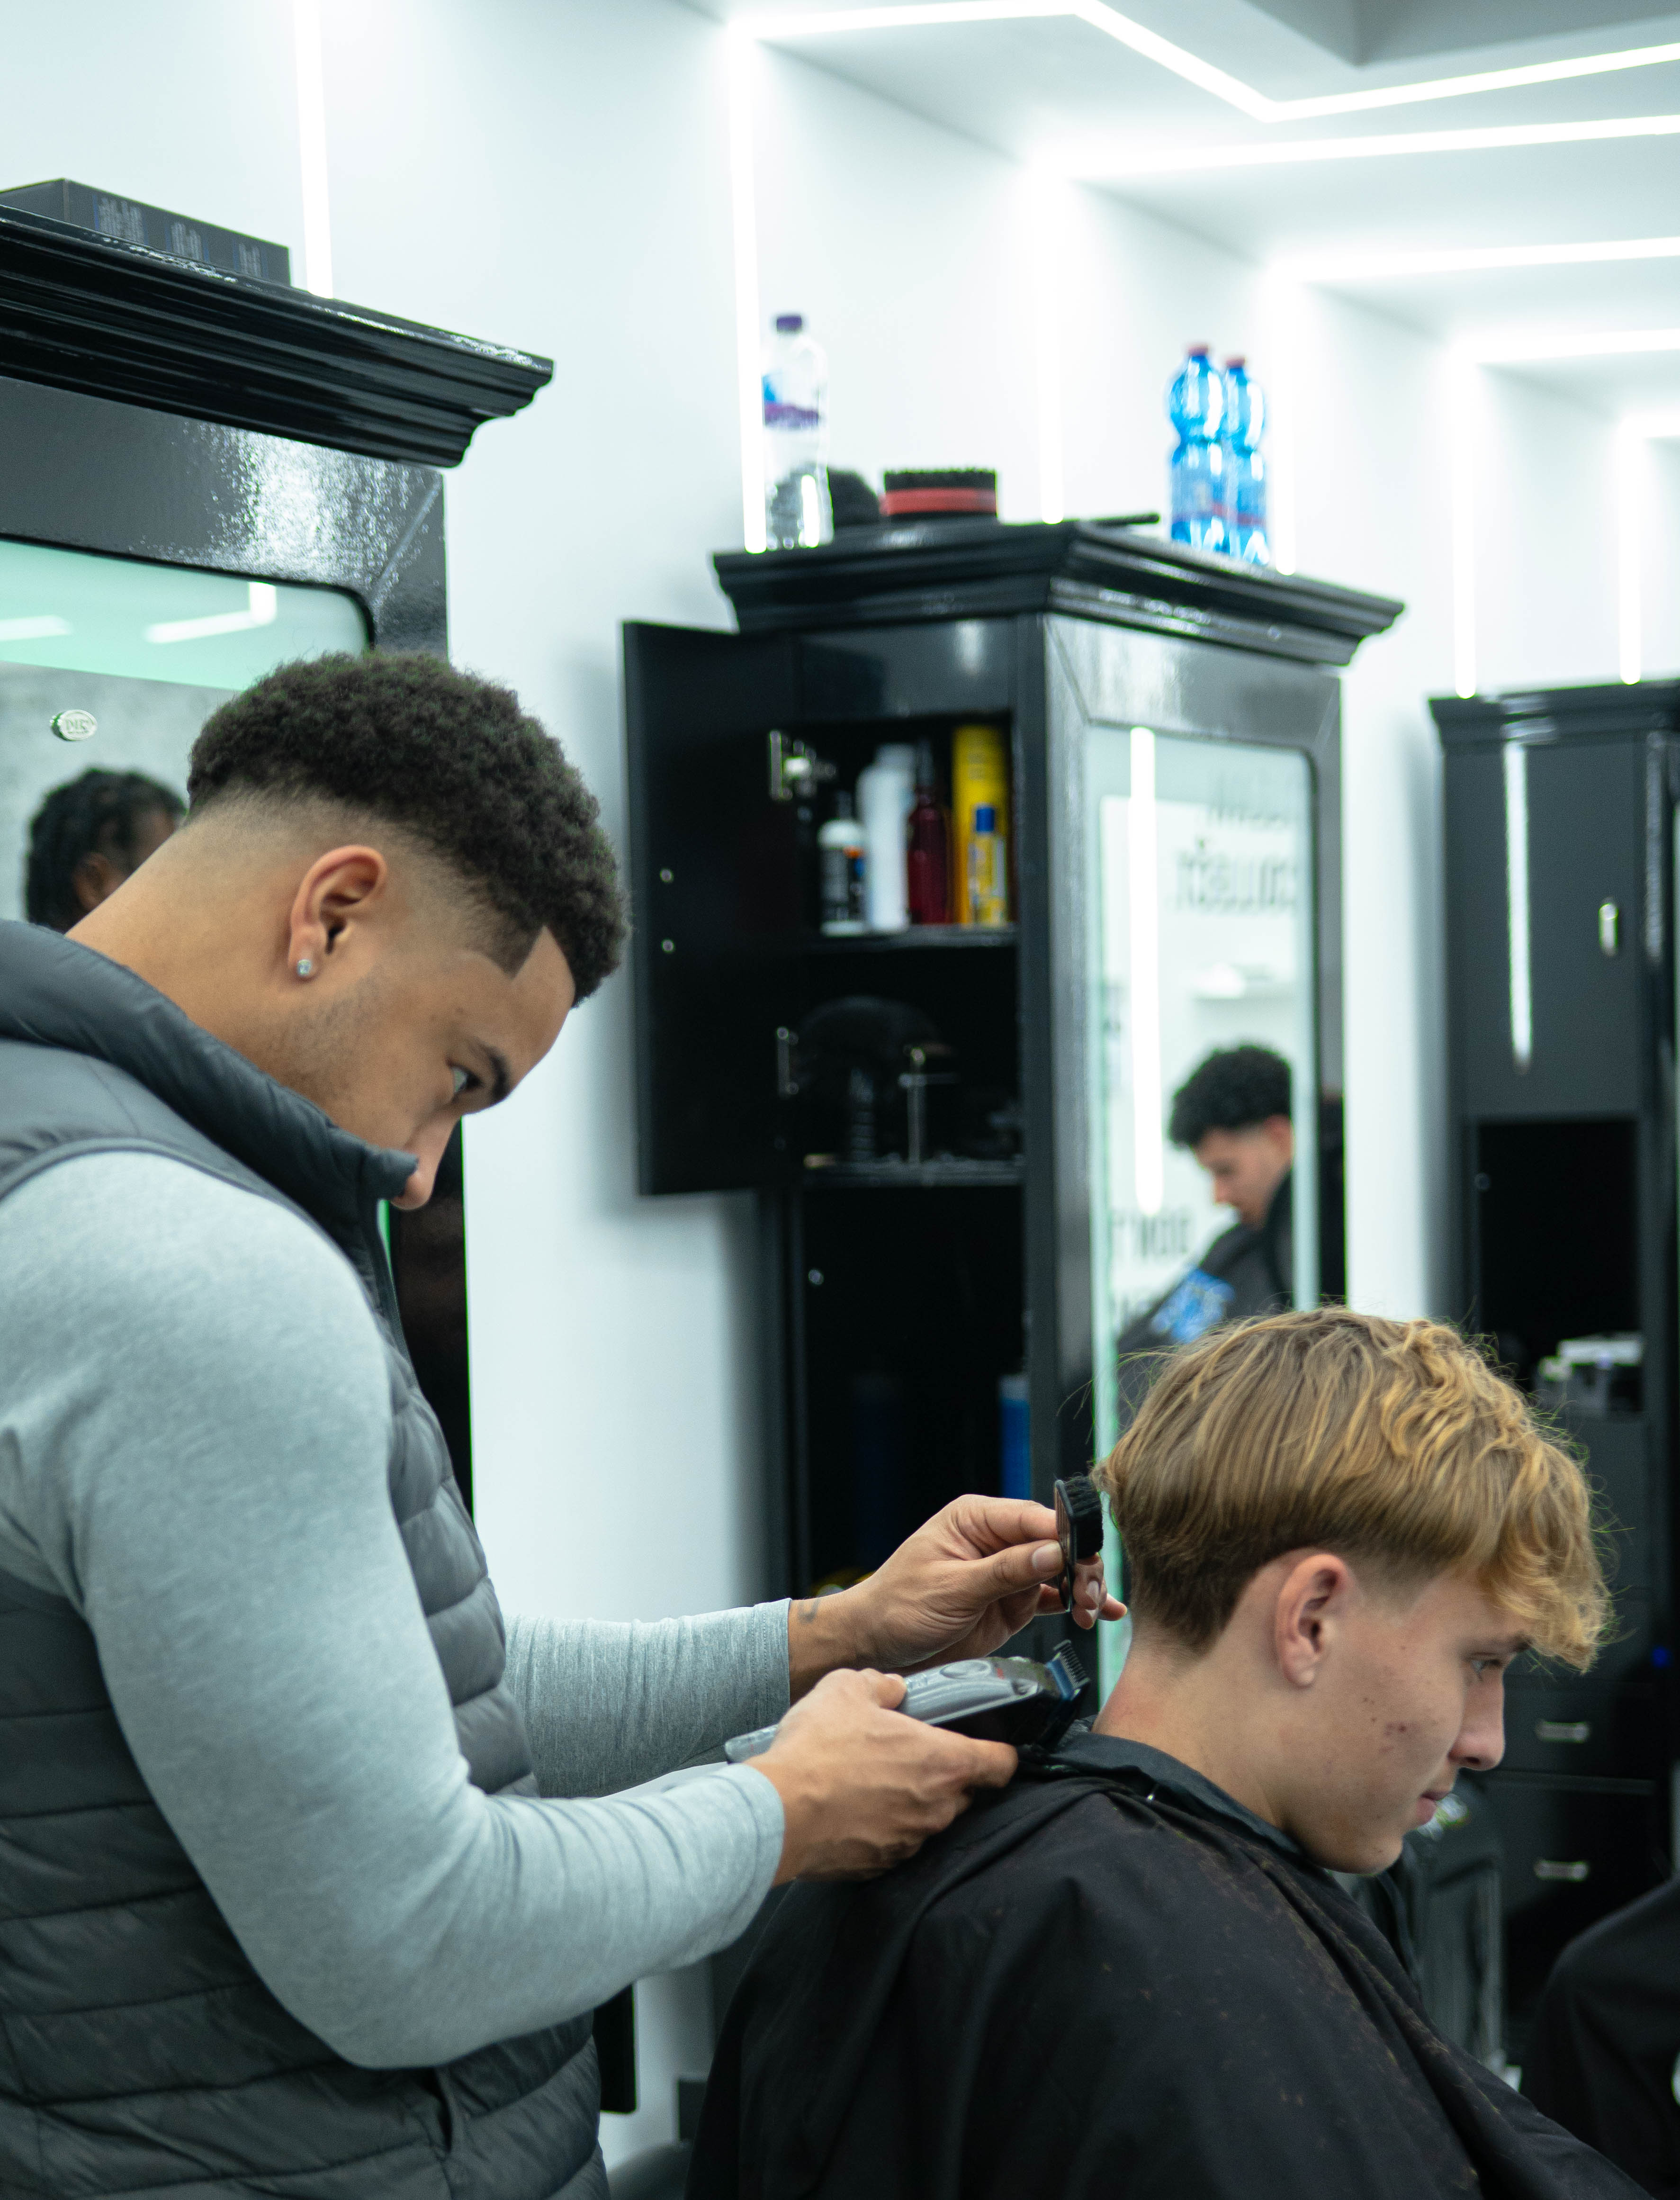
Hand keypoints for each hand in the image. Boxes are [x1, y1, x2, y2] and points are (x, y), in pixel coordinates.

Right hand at [751, 1668, 1016, 1880]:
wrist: (778, 1812)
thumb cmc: (819, 1749)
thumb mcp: (847, 1689)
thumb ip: (880, 1683)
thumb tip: (892, 1688)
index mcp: (942, 1762)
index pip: (1001, 1764)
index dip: (1001, 1752)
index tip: (990, 1747)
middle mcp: (936, 1807)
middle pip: (963, 1792)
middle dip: (944, 1775)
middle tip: (909, 1755)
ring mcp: (911, 1841)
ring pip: (928, 1818)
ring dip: (911, 1801)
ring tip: (872, 1780)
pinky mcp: (882, 1864)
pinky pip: (896, 1841)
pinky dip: (883, 1826)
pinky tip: (854, 1807)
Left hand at [790, 1495, 1125, 1692]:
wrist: (877, 1645)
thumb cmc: (899, 1606)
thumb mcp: (952, 1588)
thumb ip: (1004, 1571)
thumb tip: (1052, 1553)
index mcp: (976, 1519)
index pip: (1034, 1518)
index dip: (1066, 1538)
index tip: (1084, 1560)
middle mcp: (995, 1540)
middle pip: (1055, 1543)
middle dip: (1079, 1565)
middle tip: (1088, 1594)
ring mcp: (1006, 1572)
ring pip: (1060, 1570)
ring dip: (1083, 1587)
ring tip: (1091, 1610)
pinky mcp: (1011, 1602)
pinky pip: (1052, 1597)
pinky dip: (1076, 1603)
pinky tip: (1099, 1612)